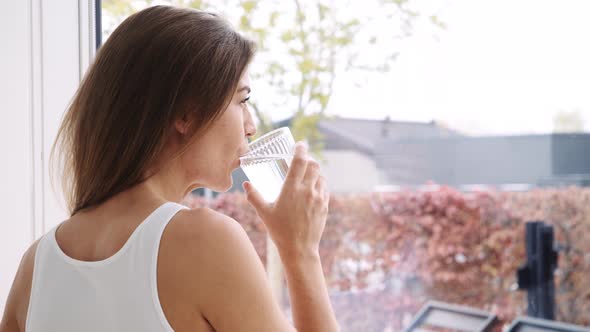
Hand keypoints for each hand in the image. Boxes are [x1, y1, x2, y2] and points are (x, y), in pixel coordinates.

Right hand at [243, 142, 329, 259]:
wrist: (299, 249)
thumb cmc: (279, 231)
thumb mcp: (264, 213)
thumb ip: (254, 197)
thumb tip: (245, 184)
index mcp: (291, 189)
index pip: (299, 161)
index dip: (301, 149)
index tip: (300, 144)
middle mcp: (307, 191)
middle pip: (314, 165)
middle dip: (309, 159)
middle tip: (303, 159)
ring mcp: (318, 198)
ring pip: (321, 176)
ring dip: (315, 172)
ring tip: (308, 174)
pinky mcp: (325, 206)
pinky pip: (325, 189)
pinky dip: (320, 185)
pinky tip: (313, 189)